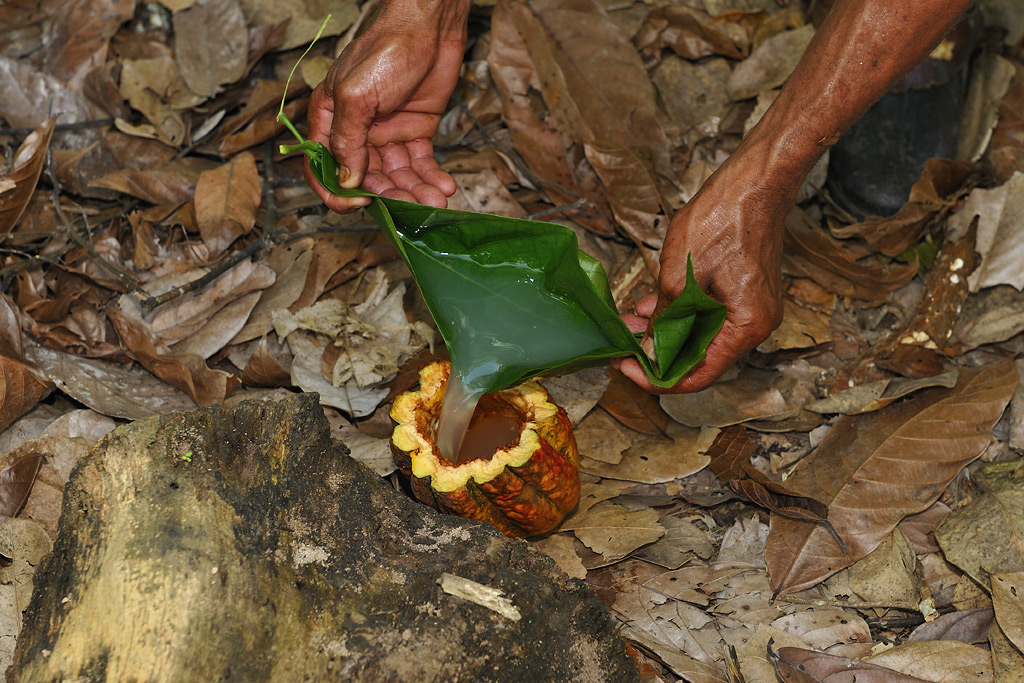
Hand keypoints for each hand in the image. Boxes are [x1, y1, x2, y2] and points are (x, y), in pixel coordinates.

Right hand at [305, 1, 470, 212]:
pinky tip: (444, 186)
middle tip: (412, 207)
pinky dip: (432, 178)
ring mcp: (387, 133)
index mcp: (330, 120)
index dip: (337, 192)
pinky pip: (421, 164)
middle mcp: (357, 131)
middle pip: (366, 179)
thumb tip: (346, 180)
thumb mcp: (357, 94)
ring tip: (436, 200)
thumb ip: (347, 139)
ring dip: (415, 192)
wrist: (430, 26)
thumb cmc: (386, 48)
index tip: (359, 203)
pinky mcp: (416, 132)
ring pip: (396, 177)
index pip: (323, 168)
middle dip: (389, 197)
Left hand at [614, 0, 972, 393]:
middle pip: (700, 357)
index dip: (658, 377)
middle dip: (658, 352)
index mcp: (747, 326)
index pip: (698, 374)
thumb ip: (666, 317)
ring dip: (665, 332)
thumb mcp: (680, 273)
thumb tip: (649, 347)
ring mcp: (751, 308)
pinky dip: (680, 314)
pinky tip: (652, 305)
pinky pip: (707, 316)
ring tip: (631, 321)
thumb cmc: (726, 217)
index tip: (628, 368)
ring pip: (700, 336)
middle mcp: (755, 325)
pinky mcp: (743, 292)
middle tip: (623, 344)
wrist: (756, 180)